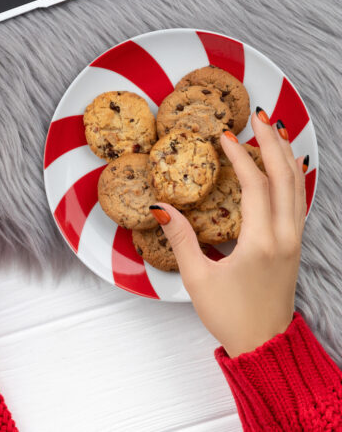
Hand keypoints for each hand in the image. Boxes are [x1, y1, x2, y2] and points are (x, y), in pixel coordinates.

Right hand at [151, 109, 306, 356]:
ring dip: (286, 155)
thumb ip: (181, 239)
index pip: (255, 185)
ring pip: (298, 187)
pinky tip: (288, 165)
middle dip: (272, 143)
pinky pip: (299, 201)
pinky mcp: (294, 246)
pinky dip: (294, 176)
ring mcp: (294, 240)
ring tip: (274, 130)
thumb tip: (161, 208)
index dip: (240, 156)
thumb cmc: (230, 315)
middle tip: (258, 117)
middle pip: (285, 177)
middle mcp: (285, 236)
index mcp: (261, 242)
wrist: (264, 343)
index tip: (223, 136)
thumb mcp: (197, 278)